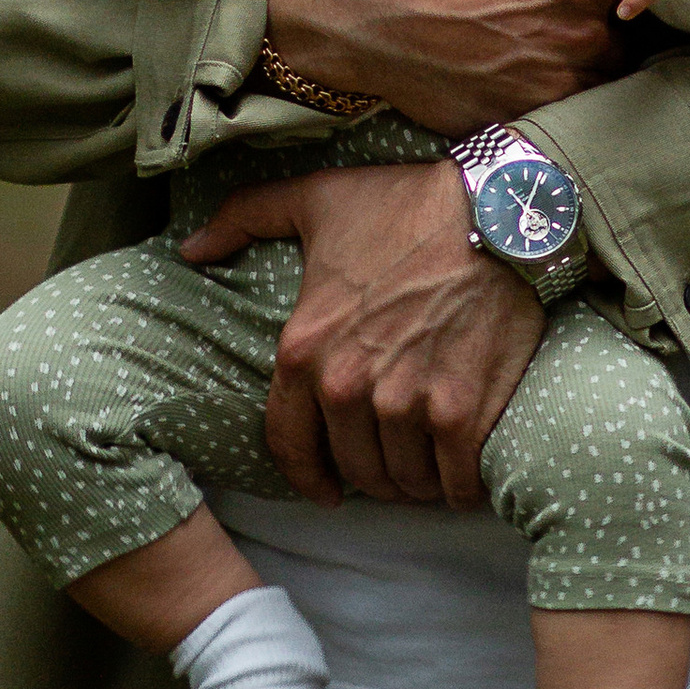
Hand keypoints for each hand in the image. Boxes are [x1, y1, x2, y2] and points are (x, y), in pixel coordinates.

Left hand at [180, 157, 542, 505]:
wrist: (498, 210)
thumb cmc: (406, 204)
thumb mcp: (315, 198)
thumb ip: (244, 216)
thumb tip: (191, 248)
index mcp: (304, 348)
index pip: (289, 443)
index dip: (307, 475)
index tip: (327, 490)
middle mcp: (347, 385)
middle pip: (353, 467)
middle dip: (370, 474)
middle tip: (391, 465)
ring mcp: (405, 403)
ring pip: (402, 480)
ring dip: (414, 483)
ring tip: (427, 469)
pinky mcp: (460, 411)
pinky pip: (452, 480)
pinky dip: (458, 488)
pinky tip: (463, 477)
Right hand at [261, 0, 655, 133]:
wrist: (353, 2)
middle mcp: (573, 41)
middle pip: (616, 43)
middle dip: (593, 27)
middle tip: (545, 10)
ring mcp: (541, 89)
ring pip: (587, 85)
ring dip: (571, 66)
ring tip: (525, 41)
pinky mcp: (507, 122)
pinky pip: (544, 118)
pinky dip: (533, 97)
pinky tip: (499, 69)